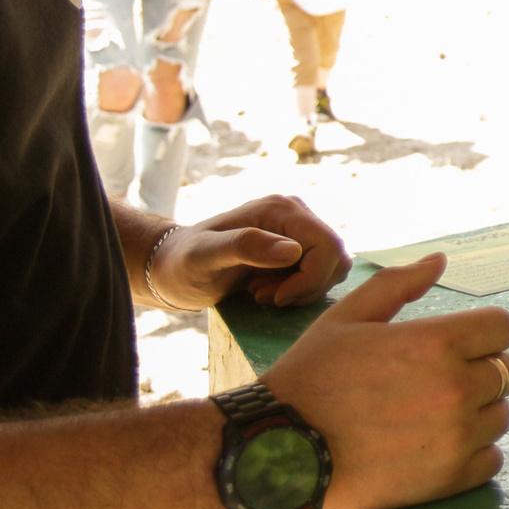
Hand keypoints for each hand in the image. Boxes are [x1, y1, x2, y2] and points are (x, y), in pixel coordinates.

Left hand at [156, 195, 352, 308]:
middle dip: (305, 286)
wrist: (173, 267)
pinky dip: (300, 288)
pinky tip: (268, 289)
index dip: (309, 280)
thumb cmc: (183, 263)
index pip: (327, 246)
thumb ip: (246, 247)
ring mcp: (299, 229)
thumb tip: (293, 252)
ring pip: (333, 266)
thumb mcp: (205, 257)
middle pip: (334, 257)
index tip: (273, 299)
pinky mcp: (299, 246)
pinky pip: (322, 272)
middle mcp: (296, 213)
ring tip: (262, 292)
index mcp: (281, 209)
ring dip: (303, 289)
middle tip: (263, 296)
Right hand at [262, 254, 508, 508]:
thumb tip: (439, 260)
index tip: (462, 344)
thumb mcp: (346, 318)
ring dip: (479, 412)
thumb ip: (397, 285)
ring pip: (501, 415)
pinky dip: (474, 453)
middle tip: (440, 381)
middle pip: (507, 371)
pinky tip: (438, 446)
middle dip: (482, 370)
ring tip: (434, 415)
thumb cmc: (310, 379)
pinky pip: (492, 459)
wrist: (277, 453)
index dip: (485, 333)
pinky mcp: (449, 478)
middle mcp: (455, 388)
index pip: (503, 328)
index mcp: (437, 342)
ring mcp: (456, 437)